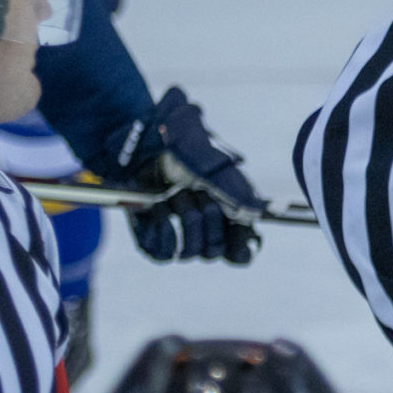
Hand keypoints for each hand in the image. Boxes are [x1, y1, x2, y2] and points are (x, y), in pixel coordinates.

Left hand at [113, 88, 263, 264]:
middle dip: (210, 221)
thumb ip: (234, 186)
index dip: (241, 246)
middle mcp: (201, 229)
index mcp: (227, 214)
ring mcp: (175, 234)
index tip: (238, 228)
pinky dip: (164, 231)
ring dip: (186, 221)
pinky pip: (162, 253)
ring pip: (191, 253)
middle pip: (216, 251)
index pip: (240, 252)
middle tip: (200, 191)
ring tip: (176, 193)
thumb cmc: (180, 143)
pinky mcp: (150, 237)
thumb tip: (253, 213)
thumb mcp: (212, 159)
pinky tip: (160, 206)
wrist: (139, 139)